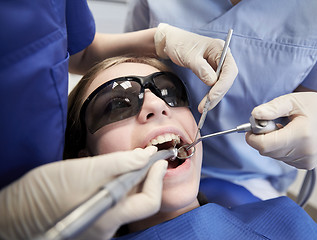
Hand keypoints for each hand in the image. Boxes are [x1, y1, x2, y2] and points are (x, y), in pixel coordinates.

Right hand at [0, 146, 167, 239]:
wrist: (14, 212)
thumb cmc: (44, 193)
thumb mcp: (85, 171)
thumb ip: (119, 163)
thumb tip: (143, 157)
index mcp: (109, 217)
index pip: (148, 201)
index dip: (157, 177)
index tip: (159, 158)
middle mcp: (107, 228)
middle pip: (140, 202)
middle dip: (147, 178)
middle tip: (148, 159)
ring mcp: (99, 227)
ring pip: (127, 202)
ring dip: (132, 181)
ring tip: (129, 163)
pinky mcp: (91, 222)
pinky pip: (114, 204)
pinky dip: (119, 186)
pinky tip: (111, 174)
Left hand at [154, 23, 237, 111]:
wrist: (171, 42)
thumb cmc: (179, 44)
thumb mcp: (188, 56)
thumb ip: (201, 68)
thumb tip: (212, 82)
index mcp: (220, 48)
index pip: (229, 69)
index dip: (222, 85)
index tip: (212, 97)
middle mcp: (222, 56)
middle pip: (227, 79)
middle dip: (218, 94)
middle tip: (206, 106)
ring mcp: (217, 64)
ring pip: (222, 84)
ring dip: (214, 97)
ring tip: (204, 107)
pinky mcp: (212, 71)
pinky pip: (215, 85)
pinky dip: (211, 94)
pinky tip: (205, 102)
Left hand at [245, 92, 316, 169]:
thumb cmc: (315, 106)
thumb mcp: (291, 100)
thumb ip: (272, 108)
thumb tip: (255, 115)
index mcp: (301, 135)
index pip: (265, 145)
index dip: (253, 137)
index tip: (252, 128)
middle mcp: (305, 152)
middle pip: (267, 151)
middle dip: (263, 137)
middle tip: (273, 123)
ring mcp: (306, 161)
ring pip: (273, 155)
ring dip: (272, 142)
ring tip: (285, 129)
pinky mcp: (306, 165)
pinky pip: (282, 158)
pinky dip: (280, 148)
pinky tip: (290, 137)